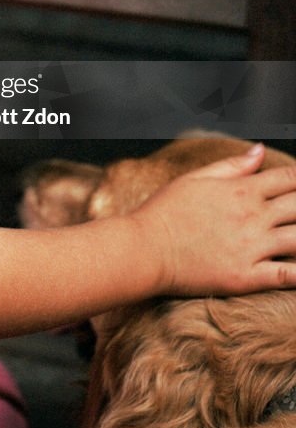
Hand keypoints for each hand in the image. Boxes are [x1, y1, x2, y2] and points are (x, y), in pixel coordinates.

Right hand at [134, 144, 295, 296]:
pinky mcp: (247, 277)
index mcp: (240, 191)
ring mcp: (251, 247)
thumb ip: (232, 165)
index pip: (288, 179)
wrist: (145, 248)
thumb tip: (260, 150)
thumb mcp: (193, 178)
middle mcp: (251, 217)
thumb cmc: (164, 212)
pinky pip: (288, 276)